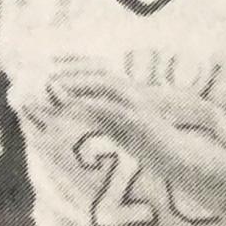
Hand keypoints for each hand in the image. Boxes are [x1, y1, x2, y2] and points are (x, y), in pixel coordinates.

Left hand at [48, 57, 225, 149]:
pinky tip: (70, 106)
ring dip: (76, 82)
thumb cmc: (156, 148)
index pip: (99, 71)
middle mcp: (134, 93)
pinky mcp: (138, 121)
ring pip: (102, 84)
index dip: (75, 64)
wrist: (182, 161)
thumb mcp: (126, 129)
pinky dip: (87, 104)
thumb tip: (84, 112)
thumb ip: (107, 118)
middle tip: (43, 74)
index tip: (50, 64)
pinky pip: (109, 108)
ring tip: (52, 85)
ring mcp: (137, 105)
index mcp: (130, 93)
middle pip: (97, 73)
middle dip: (70, 71)